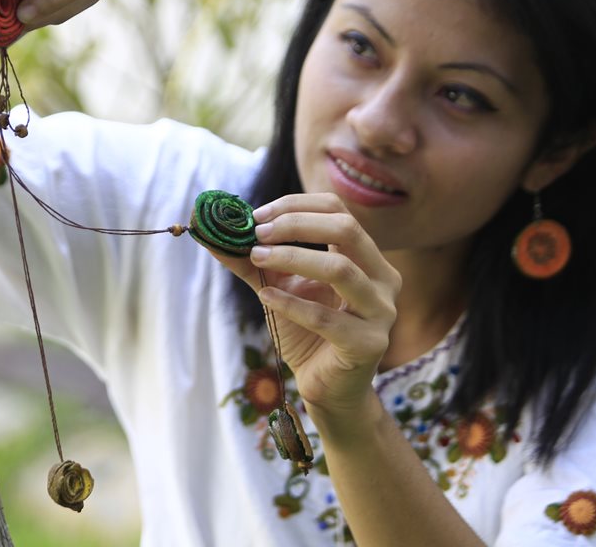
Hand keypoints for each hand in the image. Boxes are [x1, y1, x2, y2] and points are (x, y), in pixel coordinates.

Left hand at [206, 193, 400, 417]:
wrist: (327, 388)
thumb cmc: (307, 333)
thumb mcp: (278, 287)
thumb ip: (252, 260)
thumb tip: (213, 232)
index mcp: (366, 257)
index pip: (337, 210)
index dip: (296, 206)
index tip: (256, 216)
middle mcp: (382, 278)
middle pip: (346, 228)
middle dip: (296, 224)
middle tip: (257, 233)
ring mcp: (381, 311)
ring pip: (341, 268)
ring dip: (292, 258)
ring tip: (256, 257)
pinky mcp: (369, 344)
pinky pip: (326, 318)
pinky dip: (291, 304)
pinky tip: (266, 297)